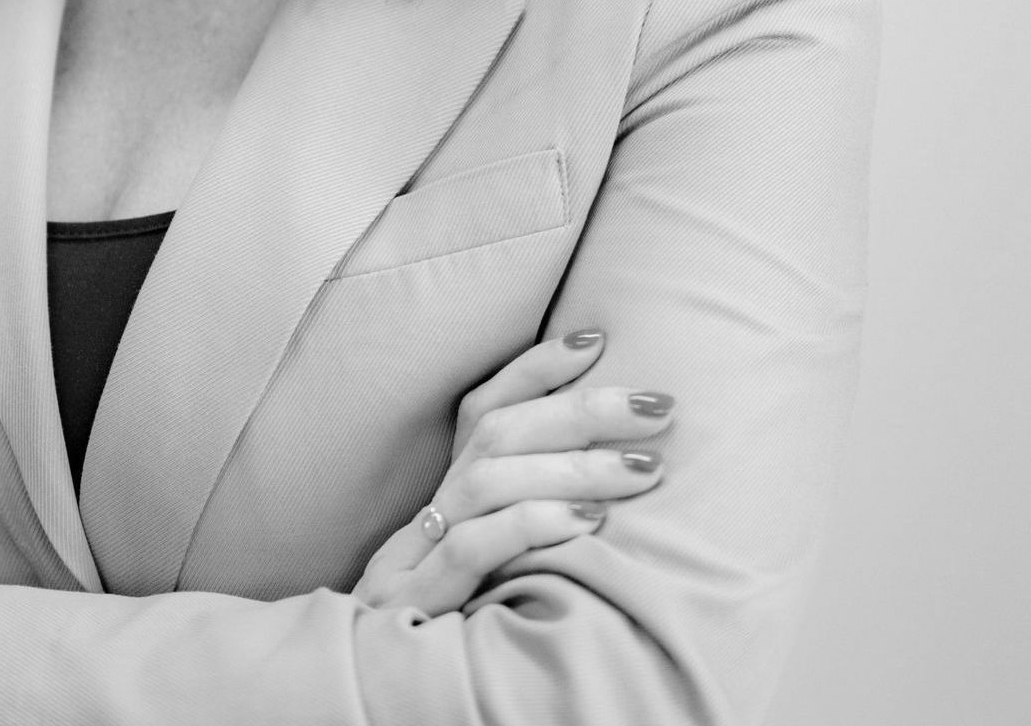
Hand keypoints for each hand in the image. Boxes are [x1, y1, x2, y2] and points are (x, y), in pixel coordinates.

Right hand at [352, 331, 672, 616]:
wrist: (374, 696)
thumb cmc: (452, 634)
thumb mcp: (488, 573)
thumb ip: (525, 521)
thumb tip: (613, 470)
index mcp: (442, 498)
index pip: (482, 408)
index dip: (535, 368)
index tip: (597, 340)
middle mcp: (426, 514)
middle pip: (495, 433)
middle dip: (581, 409)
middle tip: (657, 406)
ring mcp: (414, 556)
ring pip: (488, 479)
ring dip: (573, 466)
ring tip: (642, 469)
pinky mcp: (416, 602)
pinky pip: (473, 547)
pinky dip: (532, 524)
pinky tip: (587, 522)